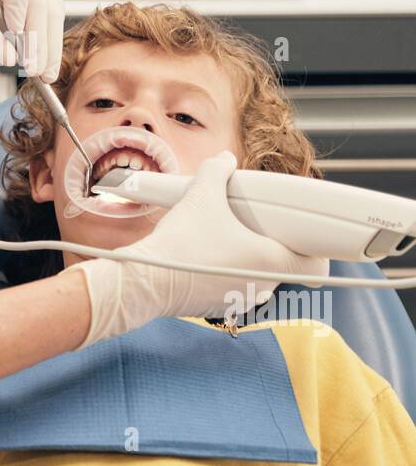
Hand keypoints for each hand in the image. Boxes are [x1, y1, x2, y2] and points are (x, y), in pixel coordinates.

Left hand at [0, 0, 64, 80]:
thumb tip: (10, 58)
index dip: (18, 6)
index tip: (14, 33)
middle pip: (41, 5)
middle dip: (37, 40)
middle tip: (32, 67)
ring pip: (53, 20)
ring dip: (49, 51)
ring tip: (42, 75)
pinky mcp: (55, 11)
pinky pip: (57, 31)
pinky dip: (52, 54)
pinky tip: (48, 71)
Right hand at [65, 150, 329, 347]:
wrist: (147, 282)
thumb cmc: (182, 243)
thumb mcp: (202, 195)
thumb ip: (217, 172)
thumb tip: (224, 159)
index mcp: (271, 261)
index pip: (317, 266)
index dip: (317, 249)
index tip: (307, 235)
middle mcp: (262, 285)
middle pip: (284, 265)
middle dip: (272, 243)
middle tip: (255, 223)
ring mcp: (241, 299)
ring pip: (258, 276)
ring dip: (249, 258)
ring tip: (227, 236)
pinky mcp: (218, 306)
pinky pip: (234, 285)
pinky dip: (227, 271)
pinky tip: (207, 255)